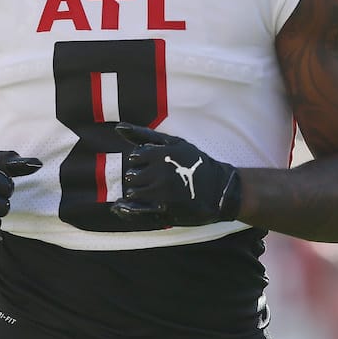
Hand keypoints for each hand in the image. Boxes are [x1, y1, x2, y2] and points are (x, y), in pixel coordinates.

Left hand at [110, 123, 241, 226]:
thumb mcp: (174, 143)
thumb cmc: (194, 163)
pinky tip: (124, 207)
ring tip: (153, 191)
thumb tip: (118, 127)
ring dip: (138, 192)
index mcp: (162, 154)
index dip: (141, 162)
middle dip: (139, 178)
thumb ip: (144, 134)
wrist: (219, 190)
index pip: (135, 158)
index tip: (152, 165)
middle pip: (132, 176)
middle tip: (154, 179)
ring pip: (133, 193)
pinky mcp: (165, 211)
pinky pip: (137, 211)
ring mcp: (162, 193)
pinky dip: (128, 209)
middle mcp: (161, 173)